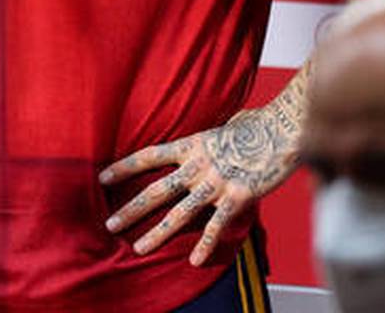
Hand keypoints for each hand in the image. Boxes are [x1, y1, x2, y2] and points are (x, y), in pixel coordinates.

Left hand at [99, 99, 301, 265]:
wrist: (283, 130)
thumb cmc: (258, 124)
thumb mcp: (226, 124)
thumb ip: (215, 134)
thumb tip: (221, 128)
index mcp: (191, 145)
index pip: (149, 156)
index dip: (124, 167)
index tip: (102, 176)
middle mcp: (197, 165)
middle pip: (156, 189)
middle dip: (131, 208)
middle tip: (110, 224)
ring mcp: (216, 183)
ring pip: (179, 213)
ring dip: (157, 232)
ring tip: (138, 247)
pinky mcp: (237, 197)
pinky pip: (217, 226)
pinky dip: (205, 244)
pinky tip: (194, 262)